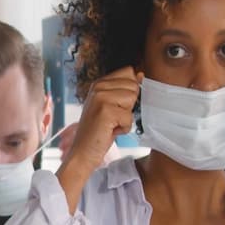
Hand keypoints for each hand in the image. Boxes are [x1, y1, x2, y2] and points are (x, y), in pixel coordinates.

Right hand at [57, 68, 138, 207]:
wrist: (83, 152)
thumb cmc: (98, 130)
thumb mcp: (109, 104)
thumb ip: (123, 89)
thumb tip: (140, 75)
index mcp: (99, 83)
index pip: (128, 72)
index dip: (129, 91)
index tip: (117, 106)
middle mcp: (98, 87)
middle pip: (133, 86)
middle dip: (128, 105)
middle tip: (113, 116)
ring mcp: (100, 98)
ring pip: (132, 100)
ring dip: (126, 117)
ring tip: (111, 123)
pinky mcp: (105, 112)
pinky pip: (129, 117)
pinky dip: (124, 128)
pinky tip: (110, 131)